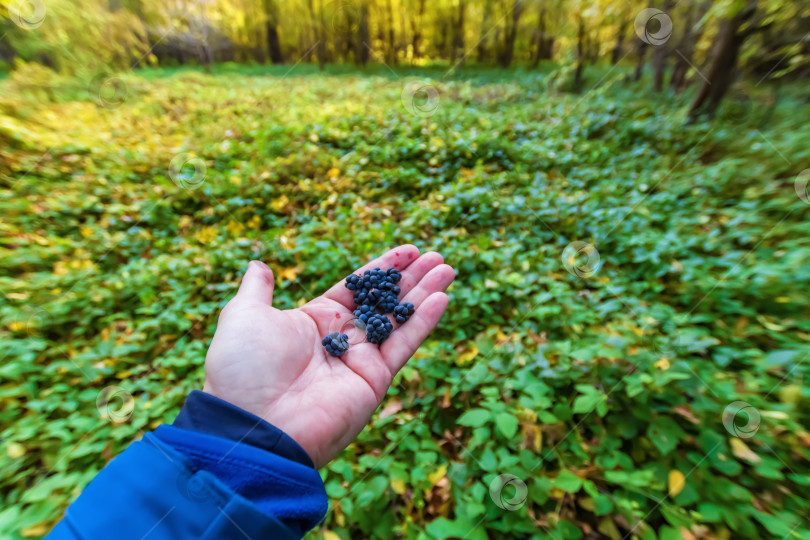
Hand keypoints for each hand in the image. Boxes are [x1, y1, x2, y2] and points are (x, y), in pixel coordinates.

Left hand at [202, 245, 454, 467]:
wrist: (254, 424)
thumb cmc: (244, 367)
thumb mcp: (244, 315)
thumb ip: (257, 289)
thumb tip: (259, 264)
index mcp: (312, 322)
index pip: (355, 289)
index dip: (382, 269)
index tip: (408, 250)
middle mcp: (339, 341)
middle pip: (383, 302)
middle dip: (410, 279)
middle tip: (436, 256)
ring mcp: (359, 362)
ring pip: (399, 320)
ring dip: (425, 294)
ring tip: (447, 268)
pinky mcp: (374, 380)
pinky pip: (403, 345)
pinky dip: (424, 322)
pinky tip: (442, 296)